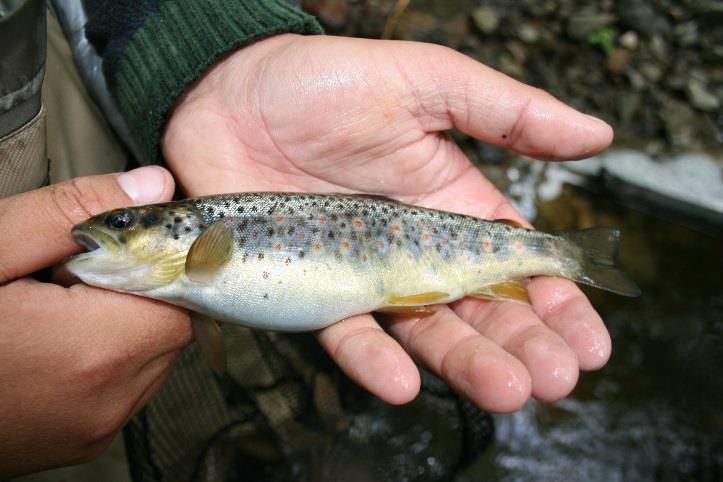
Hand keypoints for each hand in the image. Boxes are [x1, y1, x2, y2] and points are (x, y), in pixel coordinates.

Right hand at [0, 167, 191, 476]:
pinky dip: (107, 356)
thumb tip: (152, 187)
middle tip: (69, 276)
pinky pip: (126, 386)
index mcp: (91, 350)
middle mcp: (106, 400)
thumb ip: (75, 213)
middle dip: (137, 289)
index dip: (157, 262)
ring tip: (54, 310)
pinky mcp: (81, 441)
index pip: (183, 294)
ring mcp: (94, 428)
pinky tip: (53, 342)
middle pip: (171, 325)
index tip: (118, 248)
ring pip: (152, 355)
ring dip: (123, 322)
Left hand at [163, 34, 613, 411]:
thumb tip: (598, 135)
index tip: (591, 340)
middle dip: (523, 345)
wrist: (229, 93)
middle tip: (558, 380)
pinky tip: (404, 383)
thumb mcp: (428, 82)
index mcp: (451, 205)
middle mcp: (414, 249)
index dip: (556, 303)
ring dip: (466, 364)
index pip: (515, 265)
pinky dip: (372, 359)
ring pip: (424, 331)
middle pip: (479, 309)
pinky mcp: (311, 289)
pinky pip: (345, 332)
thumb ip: (508, 113)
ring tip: (508, 391)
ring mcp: (364, 274)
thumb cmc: (326, 80)